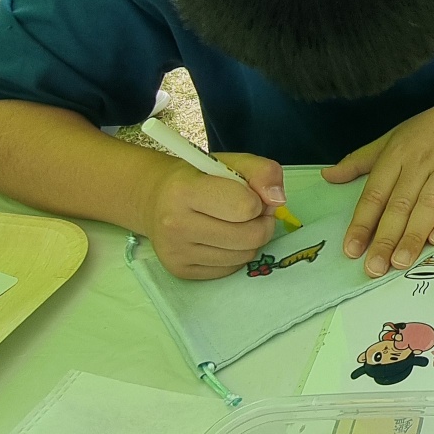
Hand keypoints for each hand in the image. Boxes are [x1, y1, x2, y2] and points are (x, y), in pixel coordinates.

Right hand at [140, 154, 281, 278]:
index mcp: (184, 190)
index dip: (258, 201)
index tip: (250, 194)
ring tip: (236, 223)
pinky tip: (222, 238)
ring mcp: (176, 252)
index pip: (245, 207)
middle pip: (250, 237)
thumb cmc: (199, 178)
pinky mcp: (180, 271)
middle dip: (261, 223)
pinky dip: (235, 254)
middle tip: (252, 212)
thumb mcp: (232, 163)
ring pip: (244, 256)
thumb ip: (263, 172)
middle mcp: (175, 224)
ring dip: (250, 240)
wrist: (156, 199)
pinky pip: (230, 269)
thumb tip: (278, 200)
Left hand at [323, 93, 433, 275]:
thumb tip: (327, 176)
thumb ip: (360, 161)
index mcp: (395, 155)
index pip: (374, 194)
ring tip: (401, 262)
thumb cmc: (429, 131)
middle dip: (385, 238)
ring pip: (428, 205)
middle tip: (375, 268)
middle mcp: (419, 162)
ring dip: (413, 235)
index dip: (362, 224)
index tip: (351, 250)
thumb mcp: (391, 140)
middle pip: (399, 205)